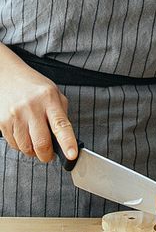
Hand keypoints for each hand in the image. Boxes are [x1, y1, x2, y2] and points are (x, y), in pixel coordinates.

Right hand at [0, 47, 77, 161]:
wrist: (7, 75)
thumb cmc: (34, 87)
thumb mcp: (55, 94)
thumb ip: (62, 115)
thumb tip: (66, 140)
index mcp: (49, 99)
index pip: (61, 125)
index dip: (67, 143)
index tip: (71, 155)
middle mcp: (31, 107)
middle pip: (41, 143)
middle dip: (47, 156)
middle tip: (49, 155)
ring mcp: (15, 114)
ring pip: (26, 147)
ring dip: (33, 151)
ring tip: (35, 142)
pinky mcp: (2, 121)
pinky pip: (14, 144)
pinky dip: (21, 145)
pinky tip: (24, 135)